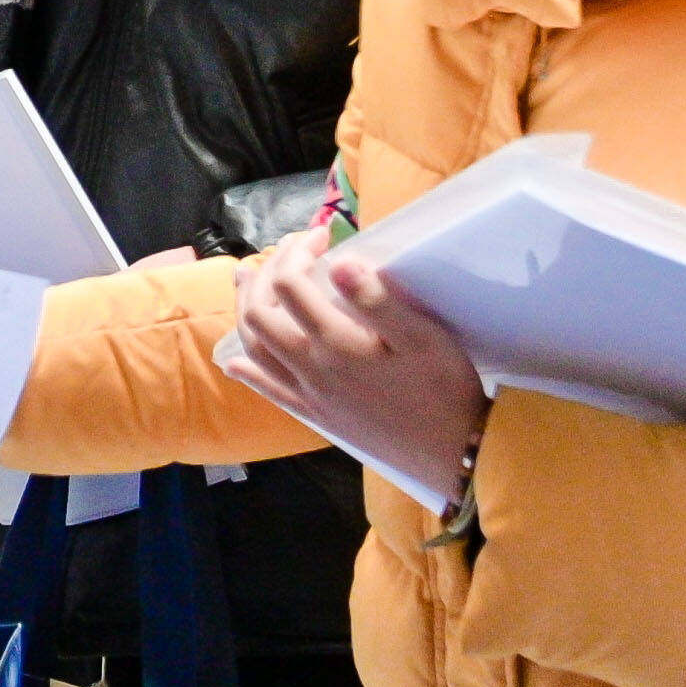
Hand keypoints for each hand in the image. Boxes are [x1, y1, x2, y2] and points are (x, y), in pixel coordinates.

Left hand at [222, 228, 481, 507]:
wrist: (451, 452)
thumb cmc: (442, 388)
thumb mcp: (422, 336)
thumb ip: (376, 299)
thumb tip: (337, 263)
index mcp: (335, 343)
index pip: (290, 285)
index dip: (297, 251)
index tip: (322, 234)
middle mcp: (310, 368)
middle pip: (259, 312)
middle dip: (266, 272)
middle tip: (290, 248)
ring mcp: (308, 394)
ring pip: (254, 347)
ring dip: (245, 308)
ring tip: (247, 278)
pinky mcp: (314, 415)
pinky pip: (267, 390)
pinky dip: (246, 368)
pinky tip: (234, 362)